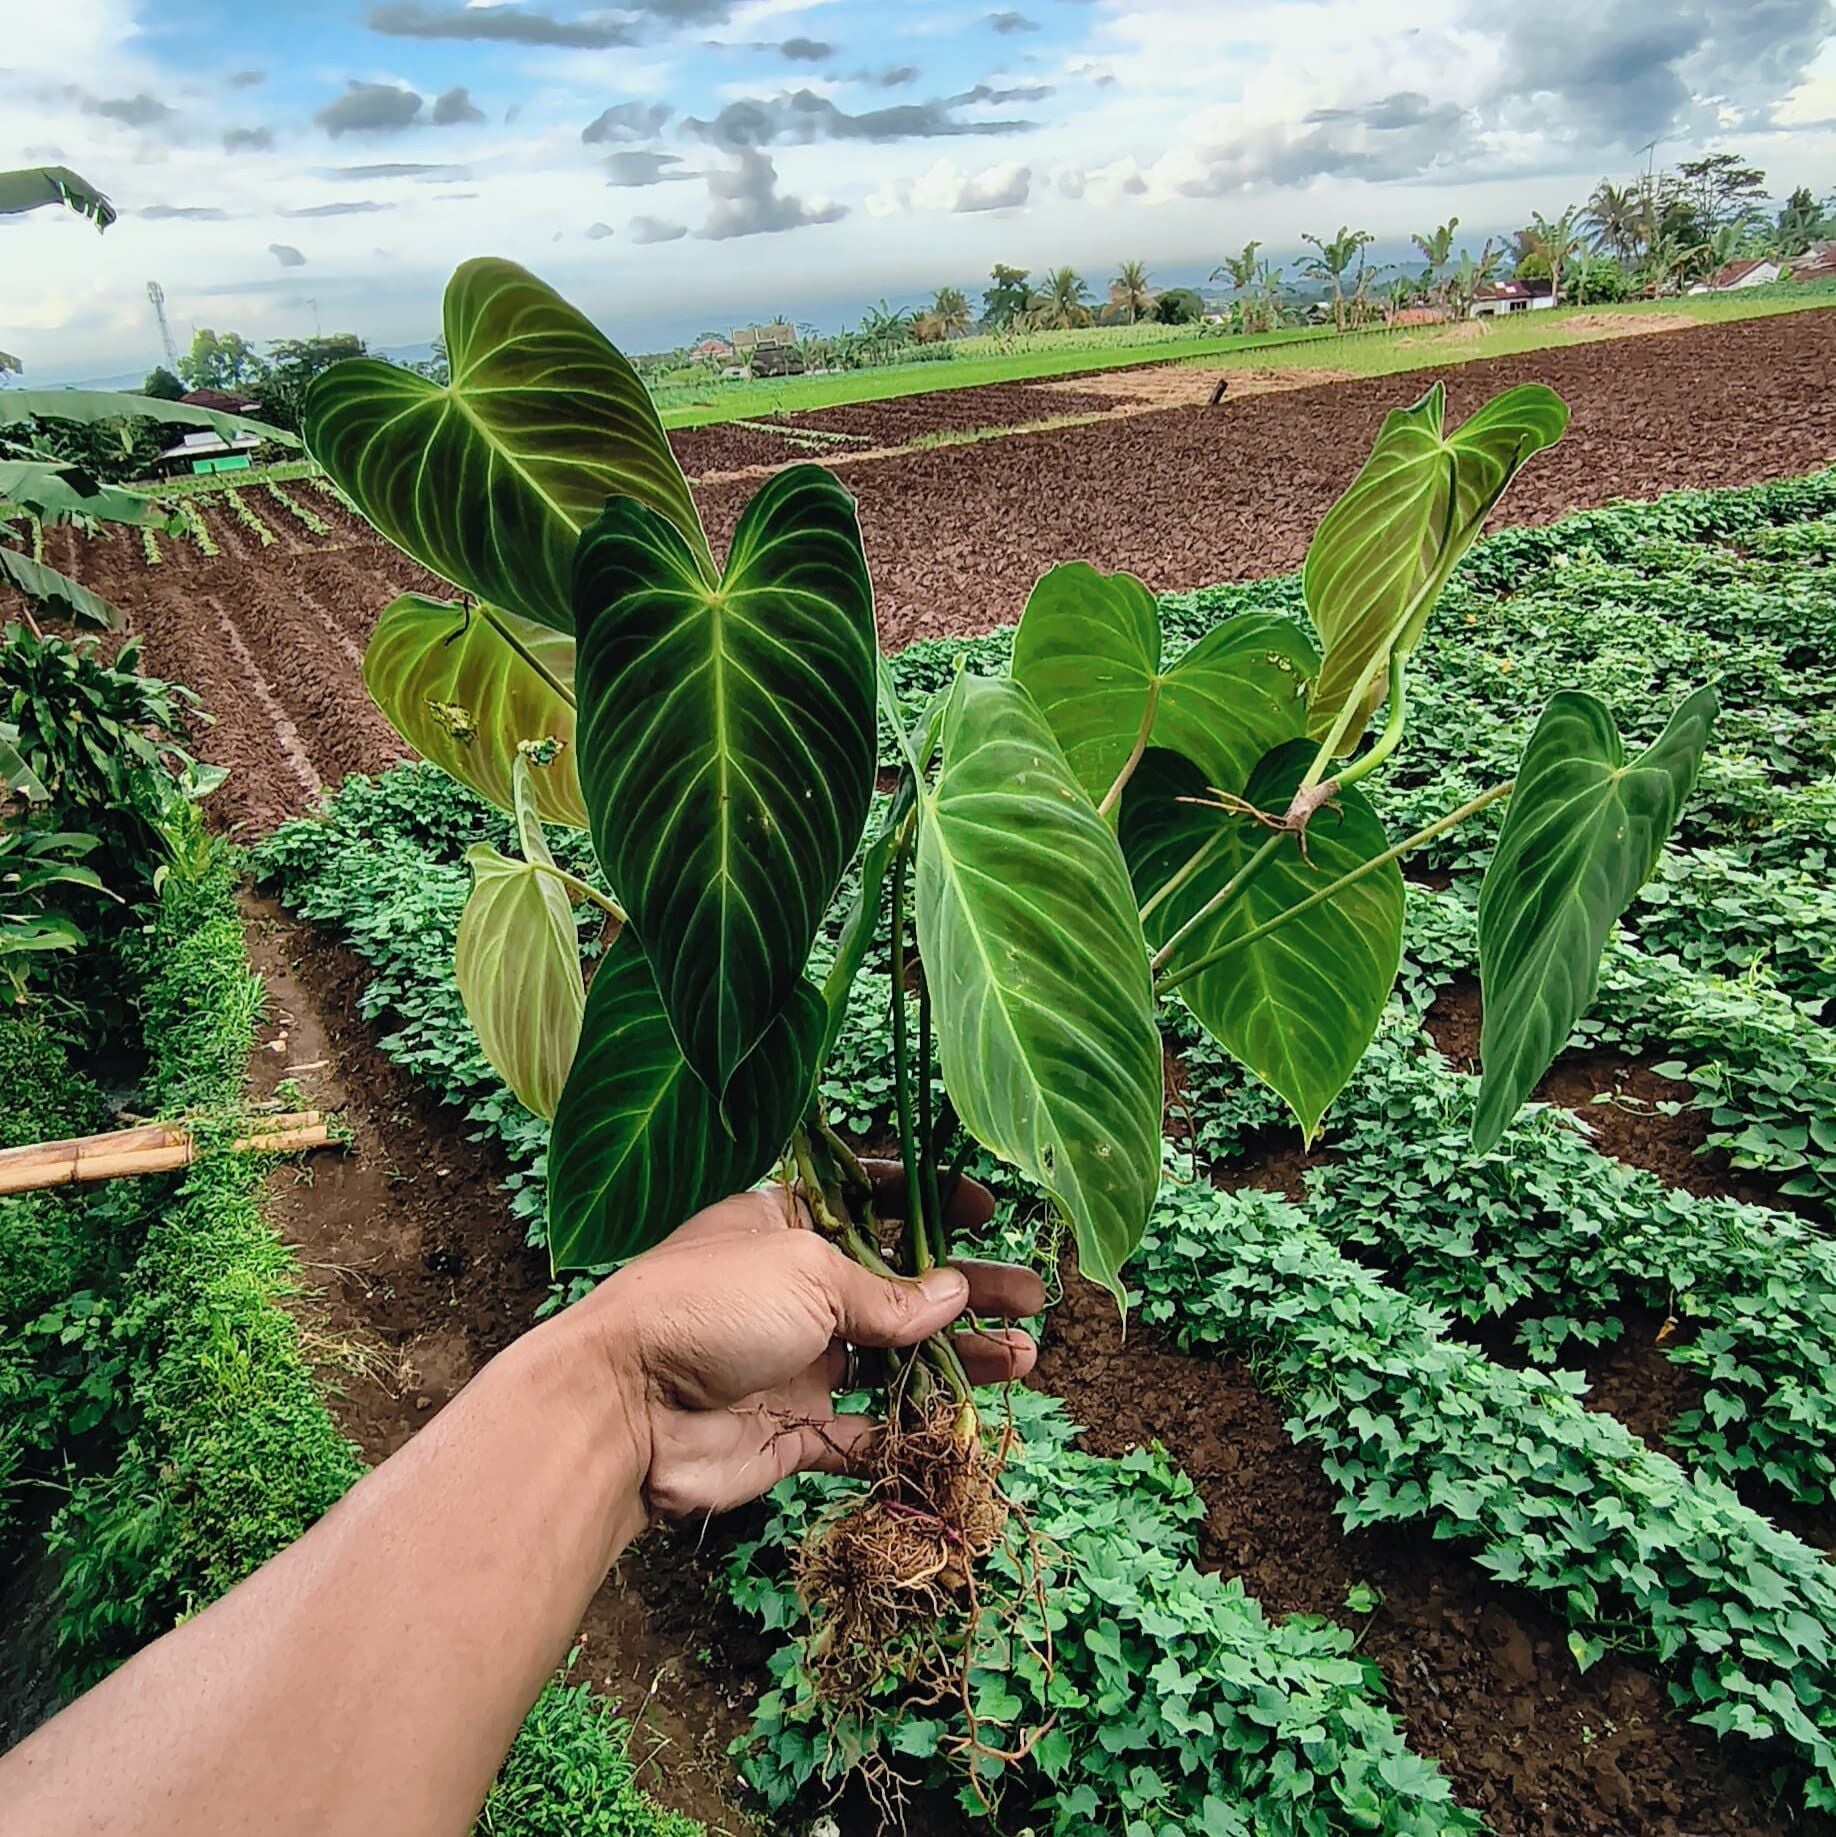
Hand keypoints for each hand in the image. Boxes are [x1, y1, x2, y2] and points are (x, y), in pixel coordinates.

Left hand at [578, 1176, 1044, 1520]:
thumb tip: (954, 1294)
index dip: (928, 1202)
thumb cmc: (708, 1308)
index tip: (986, 1210)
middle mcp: (792, 1288)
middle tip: (1032, 1299)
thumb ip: (887, 1294)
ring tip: (1025, 1360)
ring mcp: (793, 1360)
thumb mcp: (807, 1273)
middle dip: (967, 1291)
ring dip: (958, 1358)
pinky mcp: (792, 1428)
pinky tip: (963, 1422)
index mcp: (785, 1224)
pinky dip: (912, 1427)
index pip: (868, 1200)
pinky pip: (865, 1429)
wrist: (624, 1411)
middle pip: (897, 1285)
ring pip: (893, 1358)